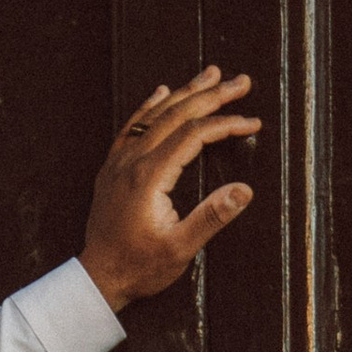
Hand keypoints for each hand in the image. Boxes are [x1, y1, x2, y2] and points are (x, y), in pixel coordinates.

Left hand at [78, 67, 258, 310]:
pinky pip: (132, 127)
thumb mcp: (181, 248)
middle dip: (212, 95)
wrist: (98, 277)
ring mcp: (119, 162)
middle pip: (176, 115)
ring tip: (210, 75)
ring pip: (155, 115)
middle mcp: (132, 161)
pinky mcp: (113, 169)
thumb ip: (211, 217)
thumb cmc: (139, 267)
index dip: (226, 124)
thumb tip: (244, 190)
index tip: (252, 123)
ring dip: (185, 92)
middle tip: (241, 81)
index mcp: (149, 176)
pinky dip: (150, 106)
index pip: (194, 135)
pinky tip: (160, 92)